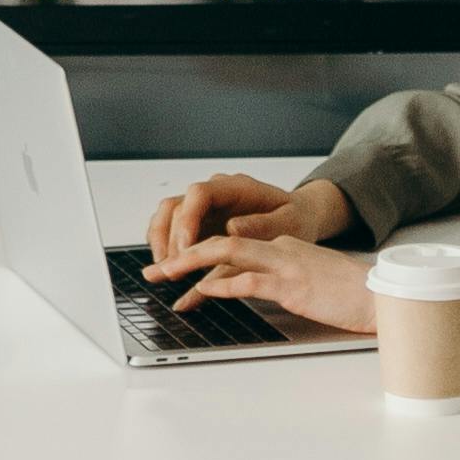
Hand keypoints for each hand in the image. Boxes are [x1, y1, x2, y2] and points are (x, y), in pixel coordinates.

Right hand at [145, 170, 347, 270]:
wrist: (298, 217)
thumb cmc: (294, 218)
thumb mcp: (289, 222)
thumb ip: (262, 224)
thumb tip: (233, 227)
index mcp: (235, 187)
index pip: (199, 193)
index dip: (188, 219)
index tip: (187, 247)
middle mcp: (214, 194)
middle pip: (176, 205)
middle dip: (168, 238)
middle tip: (170, 269)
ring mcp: (205, 209)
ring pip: (168, 216)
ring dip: (160, 242)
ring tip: (162, 271)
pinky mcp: (201, 226)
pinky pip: (172, 231)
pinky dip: (164, 247)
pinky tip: (164, 268)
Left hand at [162, 234, 377, 340]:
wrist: (378, 293)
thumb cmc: (347, 292)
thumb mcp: (308, 278)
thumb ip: (280, 277)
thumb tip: (250, 286)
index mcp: (280, 245)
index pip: (230, 244)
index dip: (197, 253)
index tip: (174, 267)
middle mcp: (277, 248)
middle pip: (219, 243)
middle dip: (182, 255)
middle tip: (155, 270)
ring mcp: (284, 264)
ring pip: (227, 255)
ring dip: (191, 265)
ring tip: (166, 275)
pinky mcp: (291, 285)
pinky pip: (249, 280)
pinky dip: (223, 284)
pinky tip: (204, 290)